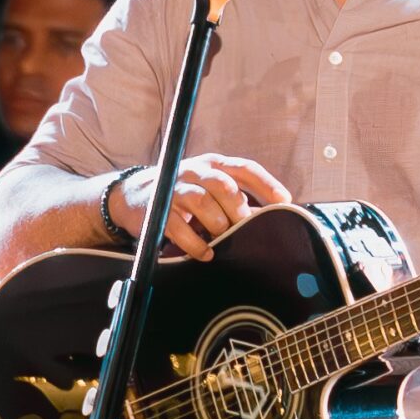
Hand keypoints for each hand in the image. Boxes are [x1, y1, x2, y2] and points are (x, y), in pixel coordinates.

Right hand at [110, 153, 293, 259]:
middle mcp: (195, 172)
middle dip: (237, 207)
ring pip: (202, 202)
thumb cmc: (184, 193)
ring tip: (221, 239)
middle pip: (223, 184)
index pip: (244, 168)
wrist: (135, 195)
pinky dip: (195, 244)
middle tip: (244, 225)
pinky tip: (205, 253)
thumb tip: (265, 216)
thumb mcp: (208, 186)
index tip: (284, 201)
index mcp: (213, 164)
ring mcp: (175, 189)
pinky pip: (179, 228)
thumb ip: (234, 196)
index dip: (266, 184)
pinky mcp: (158, 210)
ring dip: (217, 224)